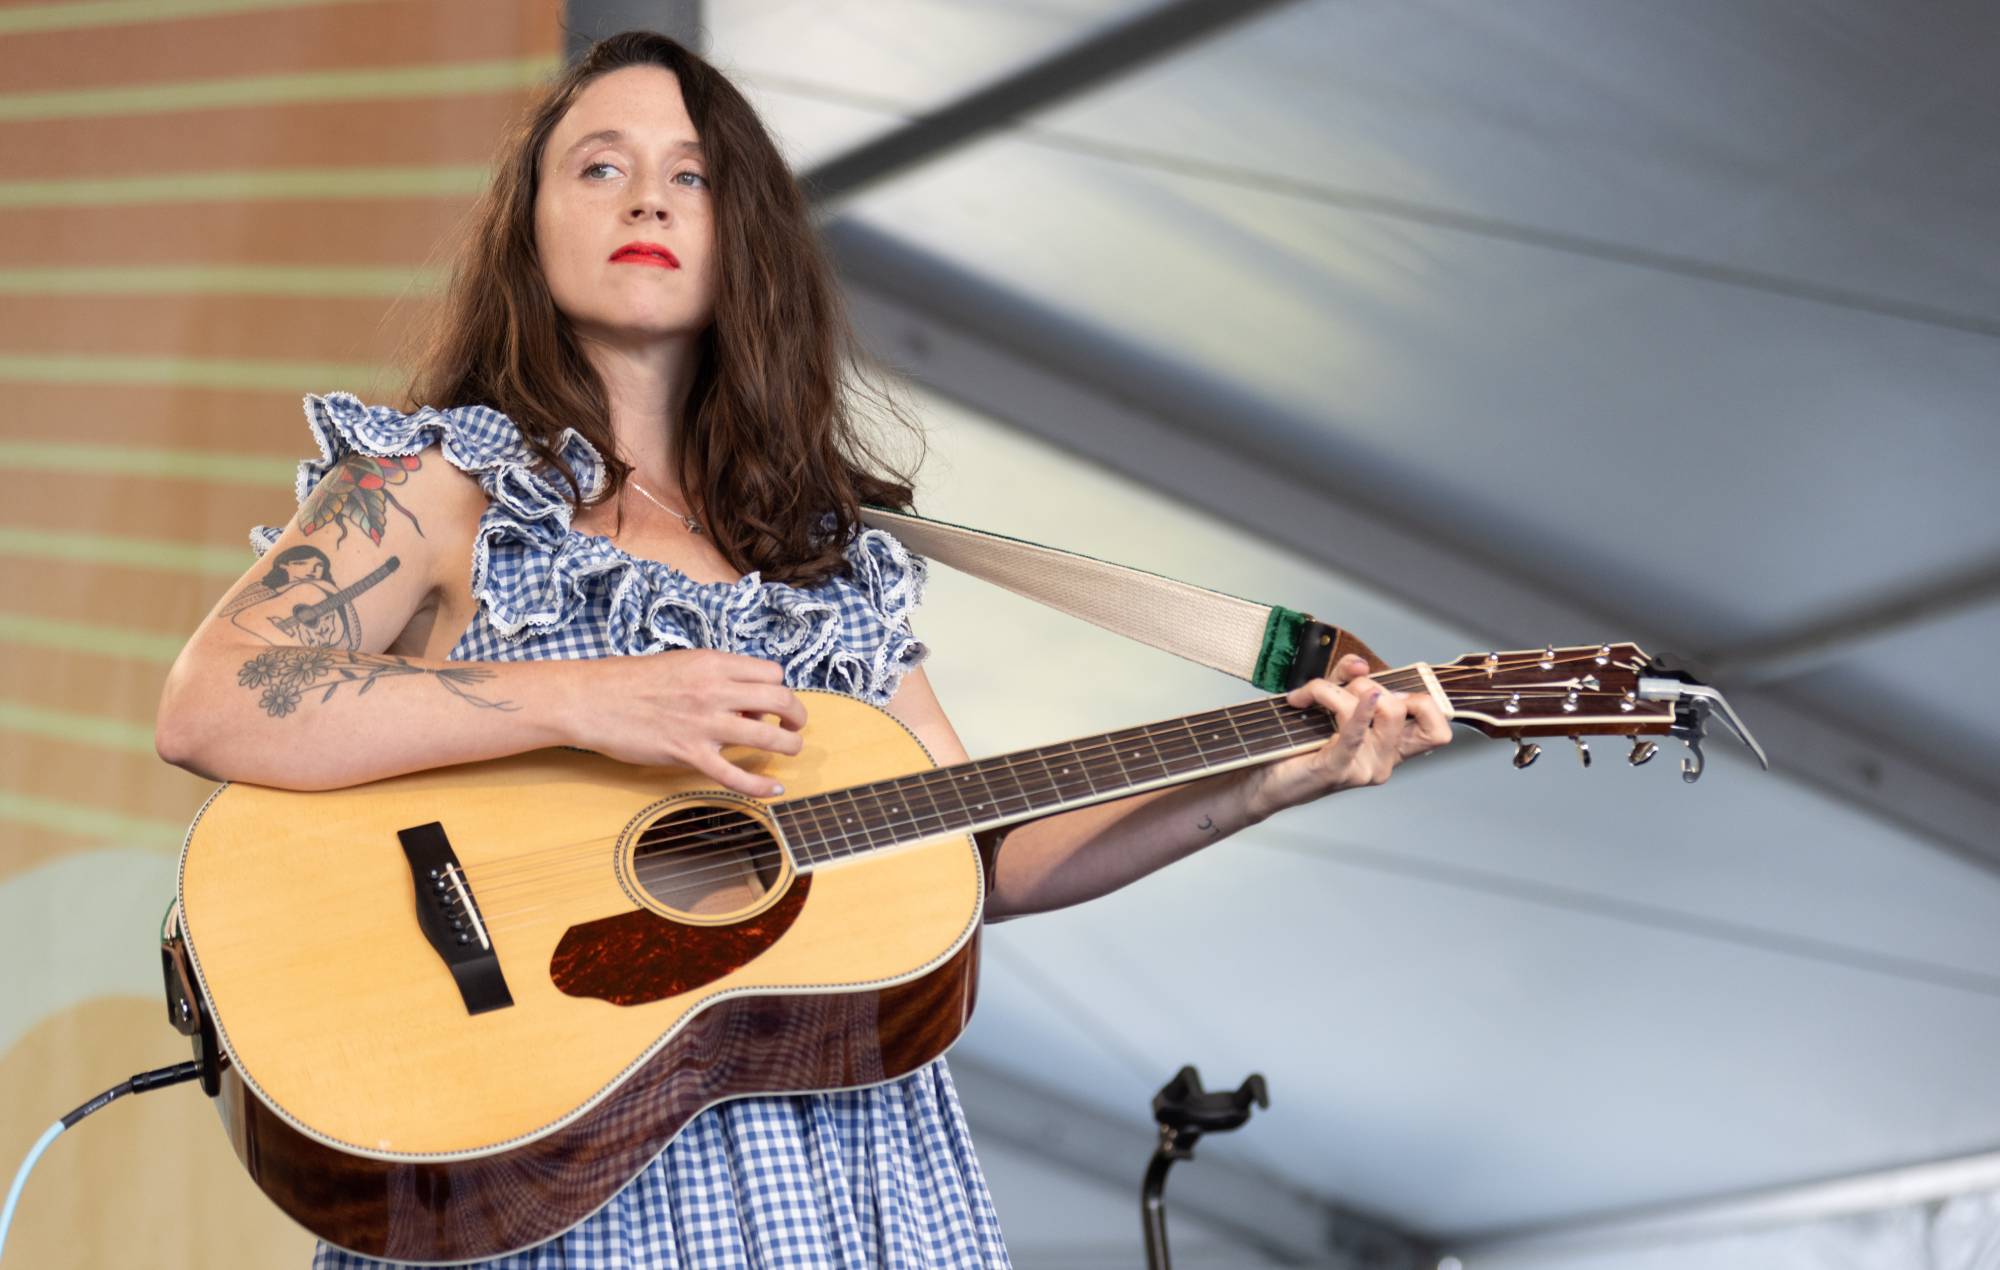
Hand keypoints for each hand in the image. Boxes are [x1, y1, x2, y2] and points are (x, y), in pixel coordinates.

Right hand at [566, 649, 805, 796]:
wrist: (592, 699)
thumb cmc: (632, 680)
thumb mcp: (681, 664)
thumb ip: (716, 678)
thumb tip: (746, 704)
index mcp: (713, 664)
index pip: (772, 674)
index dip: (779, 689)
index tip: (771, 702)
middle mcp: (715, 691)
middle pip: (781, 701)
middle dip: (797, 715)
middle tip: (794, 725)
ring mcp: (703, 724)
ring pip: (768, 738)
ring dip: (789, 746)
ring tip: (790, 750)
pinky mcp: (689, 754)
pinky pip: (735, 775)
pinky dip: (760, 786)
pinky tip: (774, 790)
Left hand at [1240, 654, 1453, 821]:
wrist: (1265, 779)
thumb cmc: (1298, 744)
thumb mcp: (1328, 703)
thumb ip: (1346, 679)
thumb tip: (1361, 664)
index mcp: (1390, 749)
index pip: (1437, 729)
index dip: (1423, 702)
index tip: (1387, 690)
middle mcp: (1384, 761)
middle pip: (1403, 709)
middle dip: (1371, 684)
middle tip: (1339, 690)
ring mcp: (1364, 769)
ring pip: (1380, 710)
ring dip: (1340, 690)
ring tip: (1310, 696)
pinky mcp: (1338, 770)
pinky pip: (1356, 735)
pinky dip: (1358, 710)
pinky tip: (1360, 697)